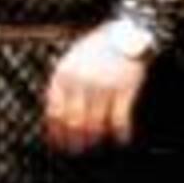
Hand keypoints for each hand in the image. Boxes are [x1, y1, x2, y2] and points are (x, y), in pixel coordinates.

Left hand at [44, 25, 150, 151]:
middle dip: (75, 141)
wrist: (129, 31)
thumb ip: (64, 83)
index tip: (59, 145)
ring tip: (97, 146)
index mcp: (64, 74)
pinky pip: (119, 120)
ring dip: (96, 140)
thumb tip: (58, 116)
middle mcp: (80, 82)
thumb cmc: (100, 47)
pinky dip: (121, 133)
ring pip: (95, 124)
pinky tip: (122, 139)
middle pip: (73, 122)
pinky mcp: (123, 89)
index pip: (54, 112)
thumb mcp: (73, 59)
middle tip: (78, 151)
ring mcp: (102, 86)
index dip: (56, 132)